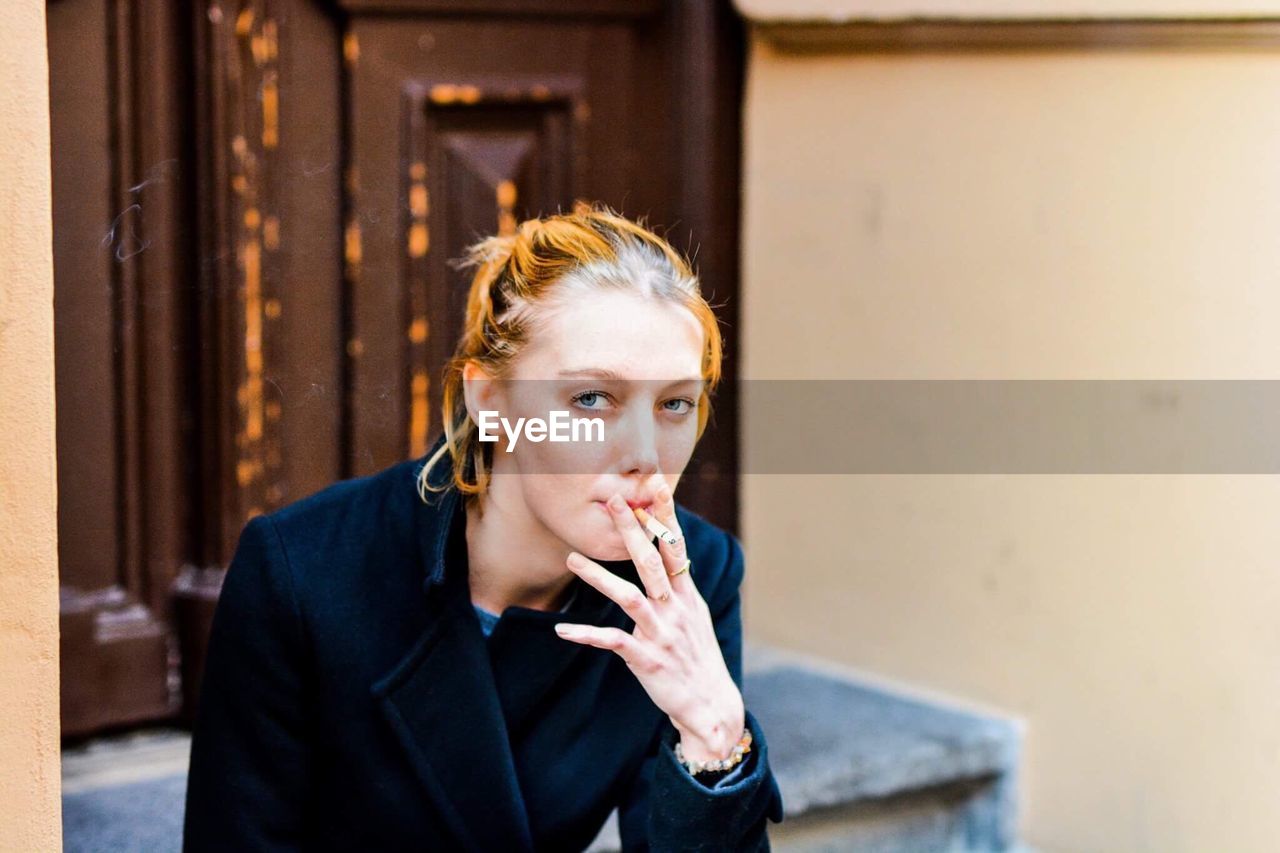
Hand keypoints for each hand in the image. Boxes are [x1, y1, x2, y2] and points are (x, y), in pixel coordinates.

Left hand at [554, 475, 745, 762]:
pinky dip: (586, 634)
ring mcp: (661, 634)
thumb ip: (678, 588)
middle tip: (612, 501)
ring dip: (599, 576)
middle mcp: (676, 610)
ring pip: (629, 597)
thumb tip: (666, 557)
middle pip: (651, 562)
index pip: (676, 548)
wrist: (713, 707)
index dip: (665, 516)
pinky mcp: (646, 660)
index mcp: (687, 597)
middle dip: (631, 530)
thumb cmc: (699, 659)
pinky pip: (612, 642)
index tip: (655, 486)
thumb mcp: (696, 618)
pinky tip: (562, 629)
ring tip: (572, 558)